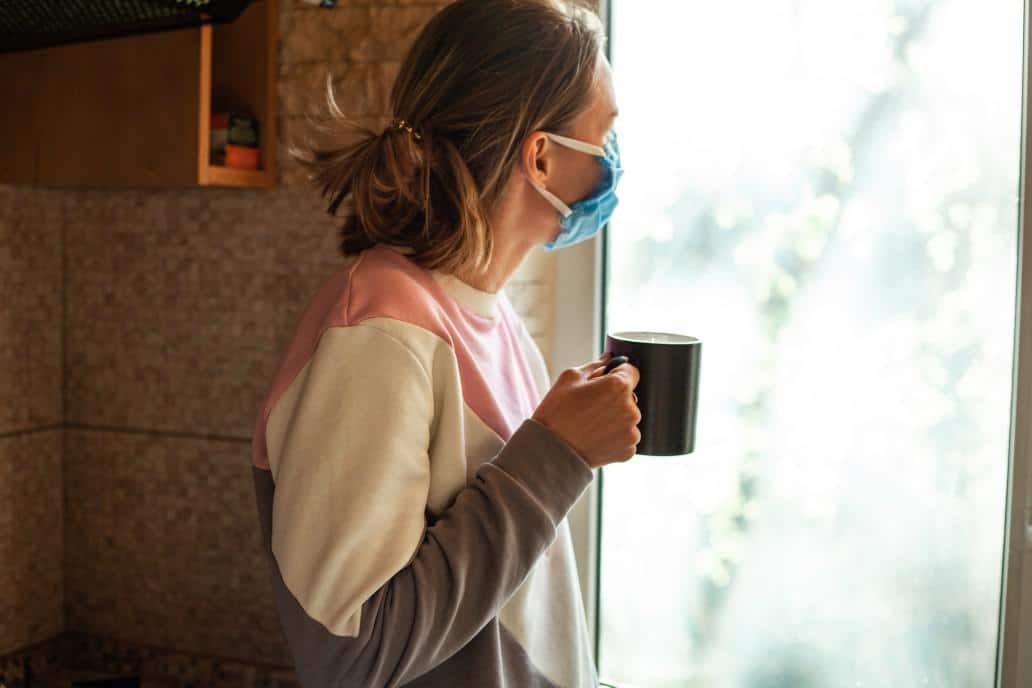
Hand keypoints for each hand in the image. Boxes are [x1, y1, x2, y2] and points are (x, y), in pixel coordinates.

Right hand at [531, 352, 641, 467]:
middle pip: (629, 395)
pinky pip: (626, 436)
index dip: (615, 373)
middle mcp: (631, 408)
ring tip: (591, 423)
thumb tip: (609, 359)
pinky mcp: (628, 450)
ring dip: (615, 417)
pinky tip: (595, 436)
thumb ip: (595, 365)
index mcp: (618, 386)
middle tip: (590, 406)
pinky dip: (614, 436)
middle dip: (614, 397)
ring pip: (628, 417)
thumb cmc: (557, 411)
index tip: (601, 382)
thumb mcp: (570, 378)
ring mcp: (631, 431)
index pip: (631, 371)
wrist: (550, 450)